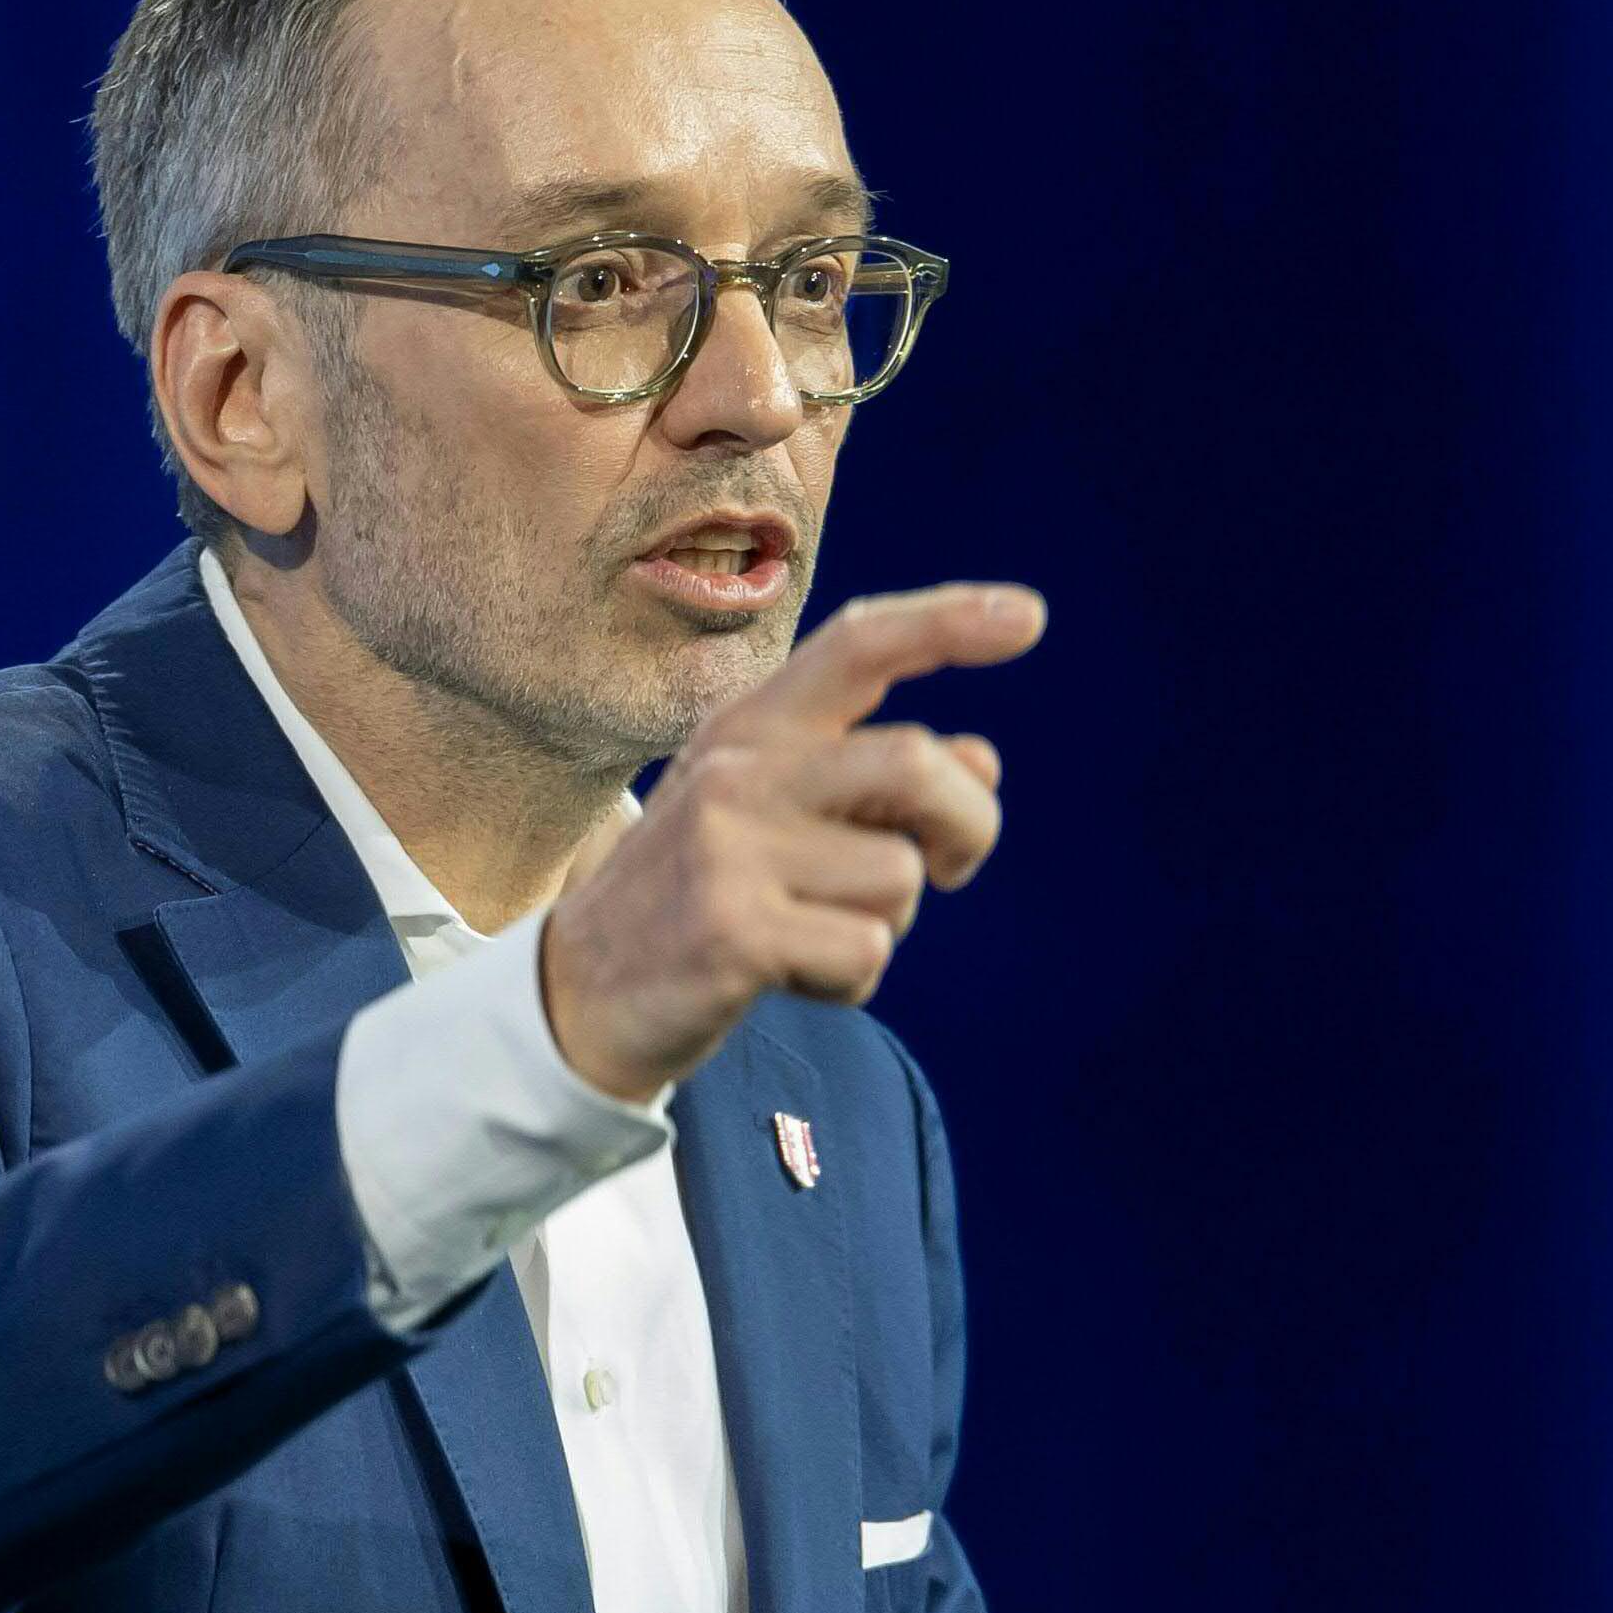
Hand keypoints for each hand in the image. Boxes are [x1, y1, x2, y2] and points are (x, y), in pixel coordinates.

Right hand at [541, 582, 1045, 1100]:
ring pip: (899, 875)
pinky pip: (867, 952)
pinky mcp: (732, 930)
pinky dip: (853, 981)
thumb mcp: (778, 817)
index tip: (1031, 616)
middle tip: (950, 870)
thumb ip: (874, 781)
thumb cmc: (704, 895)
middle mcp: (738, 770)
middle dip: (969, 825)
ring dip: (889, 922)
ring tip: (818, 932)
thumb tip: (981, 760)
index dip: (950, 622)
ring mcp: (728, 847)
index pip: (860, 643)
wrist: (581, 996)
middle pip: (916, 763)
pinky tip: (792, 977)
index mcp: (751, 726)